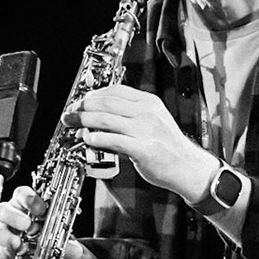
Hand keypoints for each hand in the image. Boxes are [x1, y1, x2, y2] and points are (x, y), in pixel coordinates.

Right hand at [0, 184, 87, 258]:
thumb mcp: (61, 235)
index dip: (29, 199)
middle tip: (27, 226)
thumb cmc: (49, 234)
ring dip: (8, 239)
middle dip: (15, 217)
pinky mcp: (1, 252)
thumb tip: (74, 249)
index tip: (41, 208)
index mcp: (25, 205)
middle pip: (5, 210)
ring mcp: (5, 234)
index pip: (22, 194)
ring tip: (18, 247)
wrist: (46, 253)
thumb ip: (68, 242)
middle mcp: (12, 217)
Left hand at [67, 85, 212, 198]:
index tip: (81, 100)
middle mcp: (147, 113)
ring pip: (106, 119)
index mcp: (149, 103)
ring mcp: (146, 130)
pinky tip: (88, 139)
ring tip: (72, 125)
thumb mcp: (153, 122)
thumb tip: (97, 121)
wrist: (188, 167)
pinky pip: (114, 140)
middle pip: (107, 103)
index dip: (93, 94)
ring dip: (84, 121)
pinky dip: (97, 138)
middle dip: (83, 106)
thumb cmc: (168, 147)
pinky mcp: (144, 149)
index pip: (116, 91)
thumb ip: (128, 118)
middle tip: (70, 112)